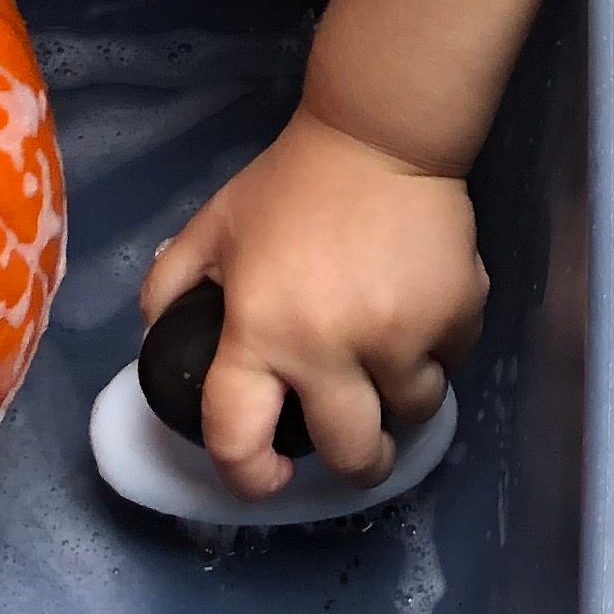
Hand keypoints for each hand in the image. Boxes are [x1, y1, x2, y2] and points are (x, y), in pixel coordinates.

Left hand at [139, 106, 486, 499]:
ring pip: (412, 413)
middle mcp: (328, 347)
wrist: (380, 136)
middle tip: (361, 443)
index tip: (270, 476)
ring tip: (395, 362)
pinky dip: (440, 349)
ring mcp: (400, 334)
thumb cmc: (291, 186)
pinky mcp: (455, 313)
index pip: (239, 437)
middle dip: (358, 461)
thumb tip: (158, 339)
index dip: (250, 476)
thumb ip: (171, 285)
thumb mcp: (214, 226)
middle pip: (353, 454)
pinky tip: (424, 310)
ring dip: (402, 399)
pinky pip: (452, 360)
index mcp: (260, 331)